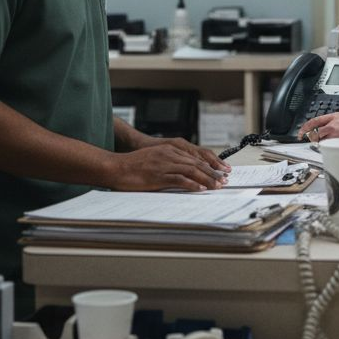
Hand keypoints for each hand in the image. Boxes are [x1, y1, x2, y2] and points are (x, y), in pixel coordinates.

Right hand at [107, 141, 228, 191]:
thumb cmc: (131, 166)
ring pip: (192, 171)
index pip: (194, 157)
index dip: (209, 164)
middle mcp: (169, 154)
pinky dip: (192, 184)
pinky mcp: (159, 175)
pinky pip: (180, 180)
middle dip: (212, 172)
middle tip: (224, 180)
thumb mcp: (153, 160)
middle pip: (196, 163)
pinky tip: (201, 189)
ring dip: (207, 179)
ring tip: (217, 186)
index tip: (220, 171)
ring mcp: (164, 164)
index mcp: (168, 149)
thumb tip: (182, 174)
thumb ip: (168, 163)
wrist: (115, 167)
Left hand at [298, 113, 338, 142]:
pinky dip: (329, 146)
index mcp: (333, 116)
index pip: (314, 120)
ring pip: (322, 139)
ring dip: (323, 142)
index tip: (301, 132)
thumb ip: (334, 122)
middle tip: (313, 140)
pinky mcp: (337, 140)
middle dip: (313, 137)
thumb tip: (325, 128)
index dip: (306, 127)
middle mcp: (332, 124)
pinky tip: (333, 146)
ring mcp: (334, 132)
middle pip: (316, 131)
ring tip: (329, 142)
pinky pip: (329, 145)